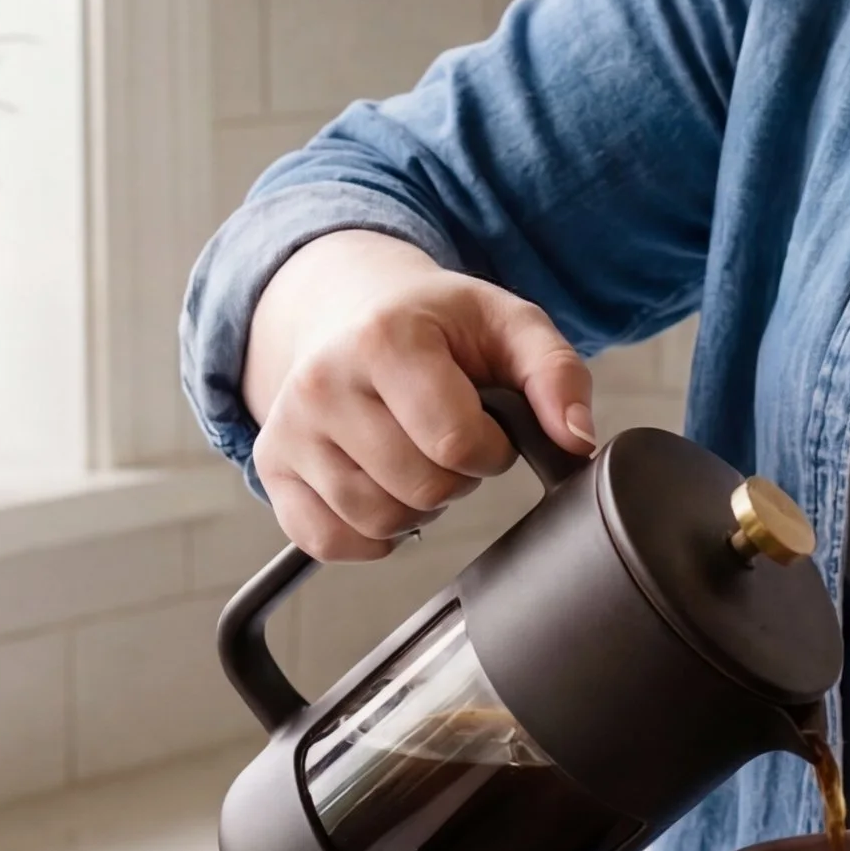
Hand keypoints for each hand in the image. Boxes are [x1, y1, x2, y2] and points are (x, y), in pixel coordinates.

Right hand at [244, 231, 595, 560]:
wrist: (355, 308)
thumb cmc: (439, 325)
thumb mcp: (510, 325)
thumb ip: (556, 375)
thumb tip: (577, 441)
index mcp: (385, 337)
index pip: (457, 443)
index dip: (492, 450)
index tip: (488, 424)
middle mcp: (322, 381)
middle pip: (421, 489)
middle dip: (457, 477)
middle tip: (449, 437)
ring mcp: (289, 428)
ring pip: (379, 521)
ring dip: (417, 505)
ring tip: (415, 454)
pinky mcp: (272, 468)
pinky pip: (329, 542)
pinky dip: (369, 535)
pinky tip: (382, 486)